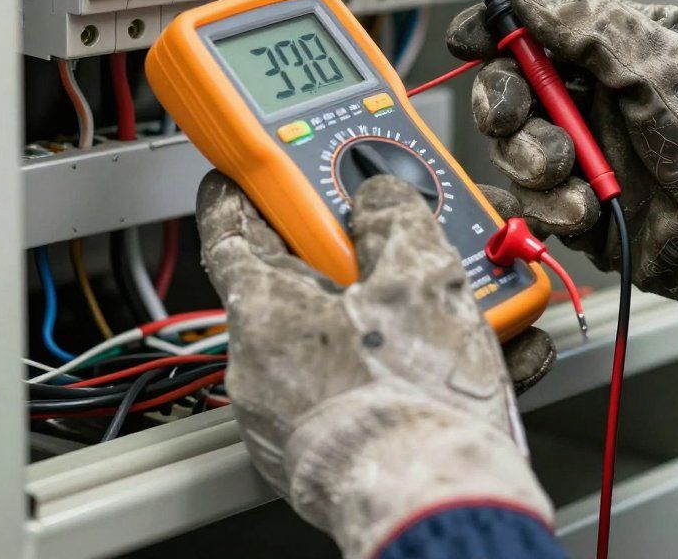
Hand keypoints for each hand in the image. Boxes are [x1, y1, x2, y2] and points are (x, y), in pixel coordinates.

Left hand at [196, 172, 552, 557]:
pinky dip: (390, 362)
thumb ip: (395, 217)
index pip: (231, 231)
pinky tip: (447, 359)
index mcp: (266, 311)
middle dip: (341, 250)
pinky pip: (352, 383)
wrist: (439, 506)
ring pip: (332, 334)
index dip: (241, 192)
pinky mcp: (325, 448)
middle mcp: (262, 366)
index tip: (245, 171)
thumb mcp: (420, 275)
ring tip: (444, 300)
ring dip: (379, 309)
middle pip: (294, 281)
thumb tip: (380, 196)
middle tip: (384, 230)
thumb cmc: (415, 401)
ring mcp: (290, 413)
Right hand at [447, 0, 677, 358]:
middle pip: (510, 87)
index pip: (539, 29)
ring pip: (513, 146)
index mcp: (619, 52)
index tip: (471, 39)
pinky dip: (546, 205)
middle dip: (505, 102)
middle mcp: (595, 99)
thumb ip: (591, 26)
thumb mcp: (664, 66)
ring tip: (571, 172)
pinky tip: (581, 206)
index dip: (496, 31)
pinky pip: (528, 200)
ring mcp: (585, 152)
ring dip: (532, 158)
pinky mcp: (576, 204)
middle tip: (515, 115)